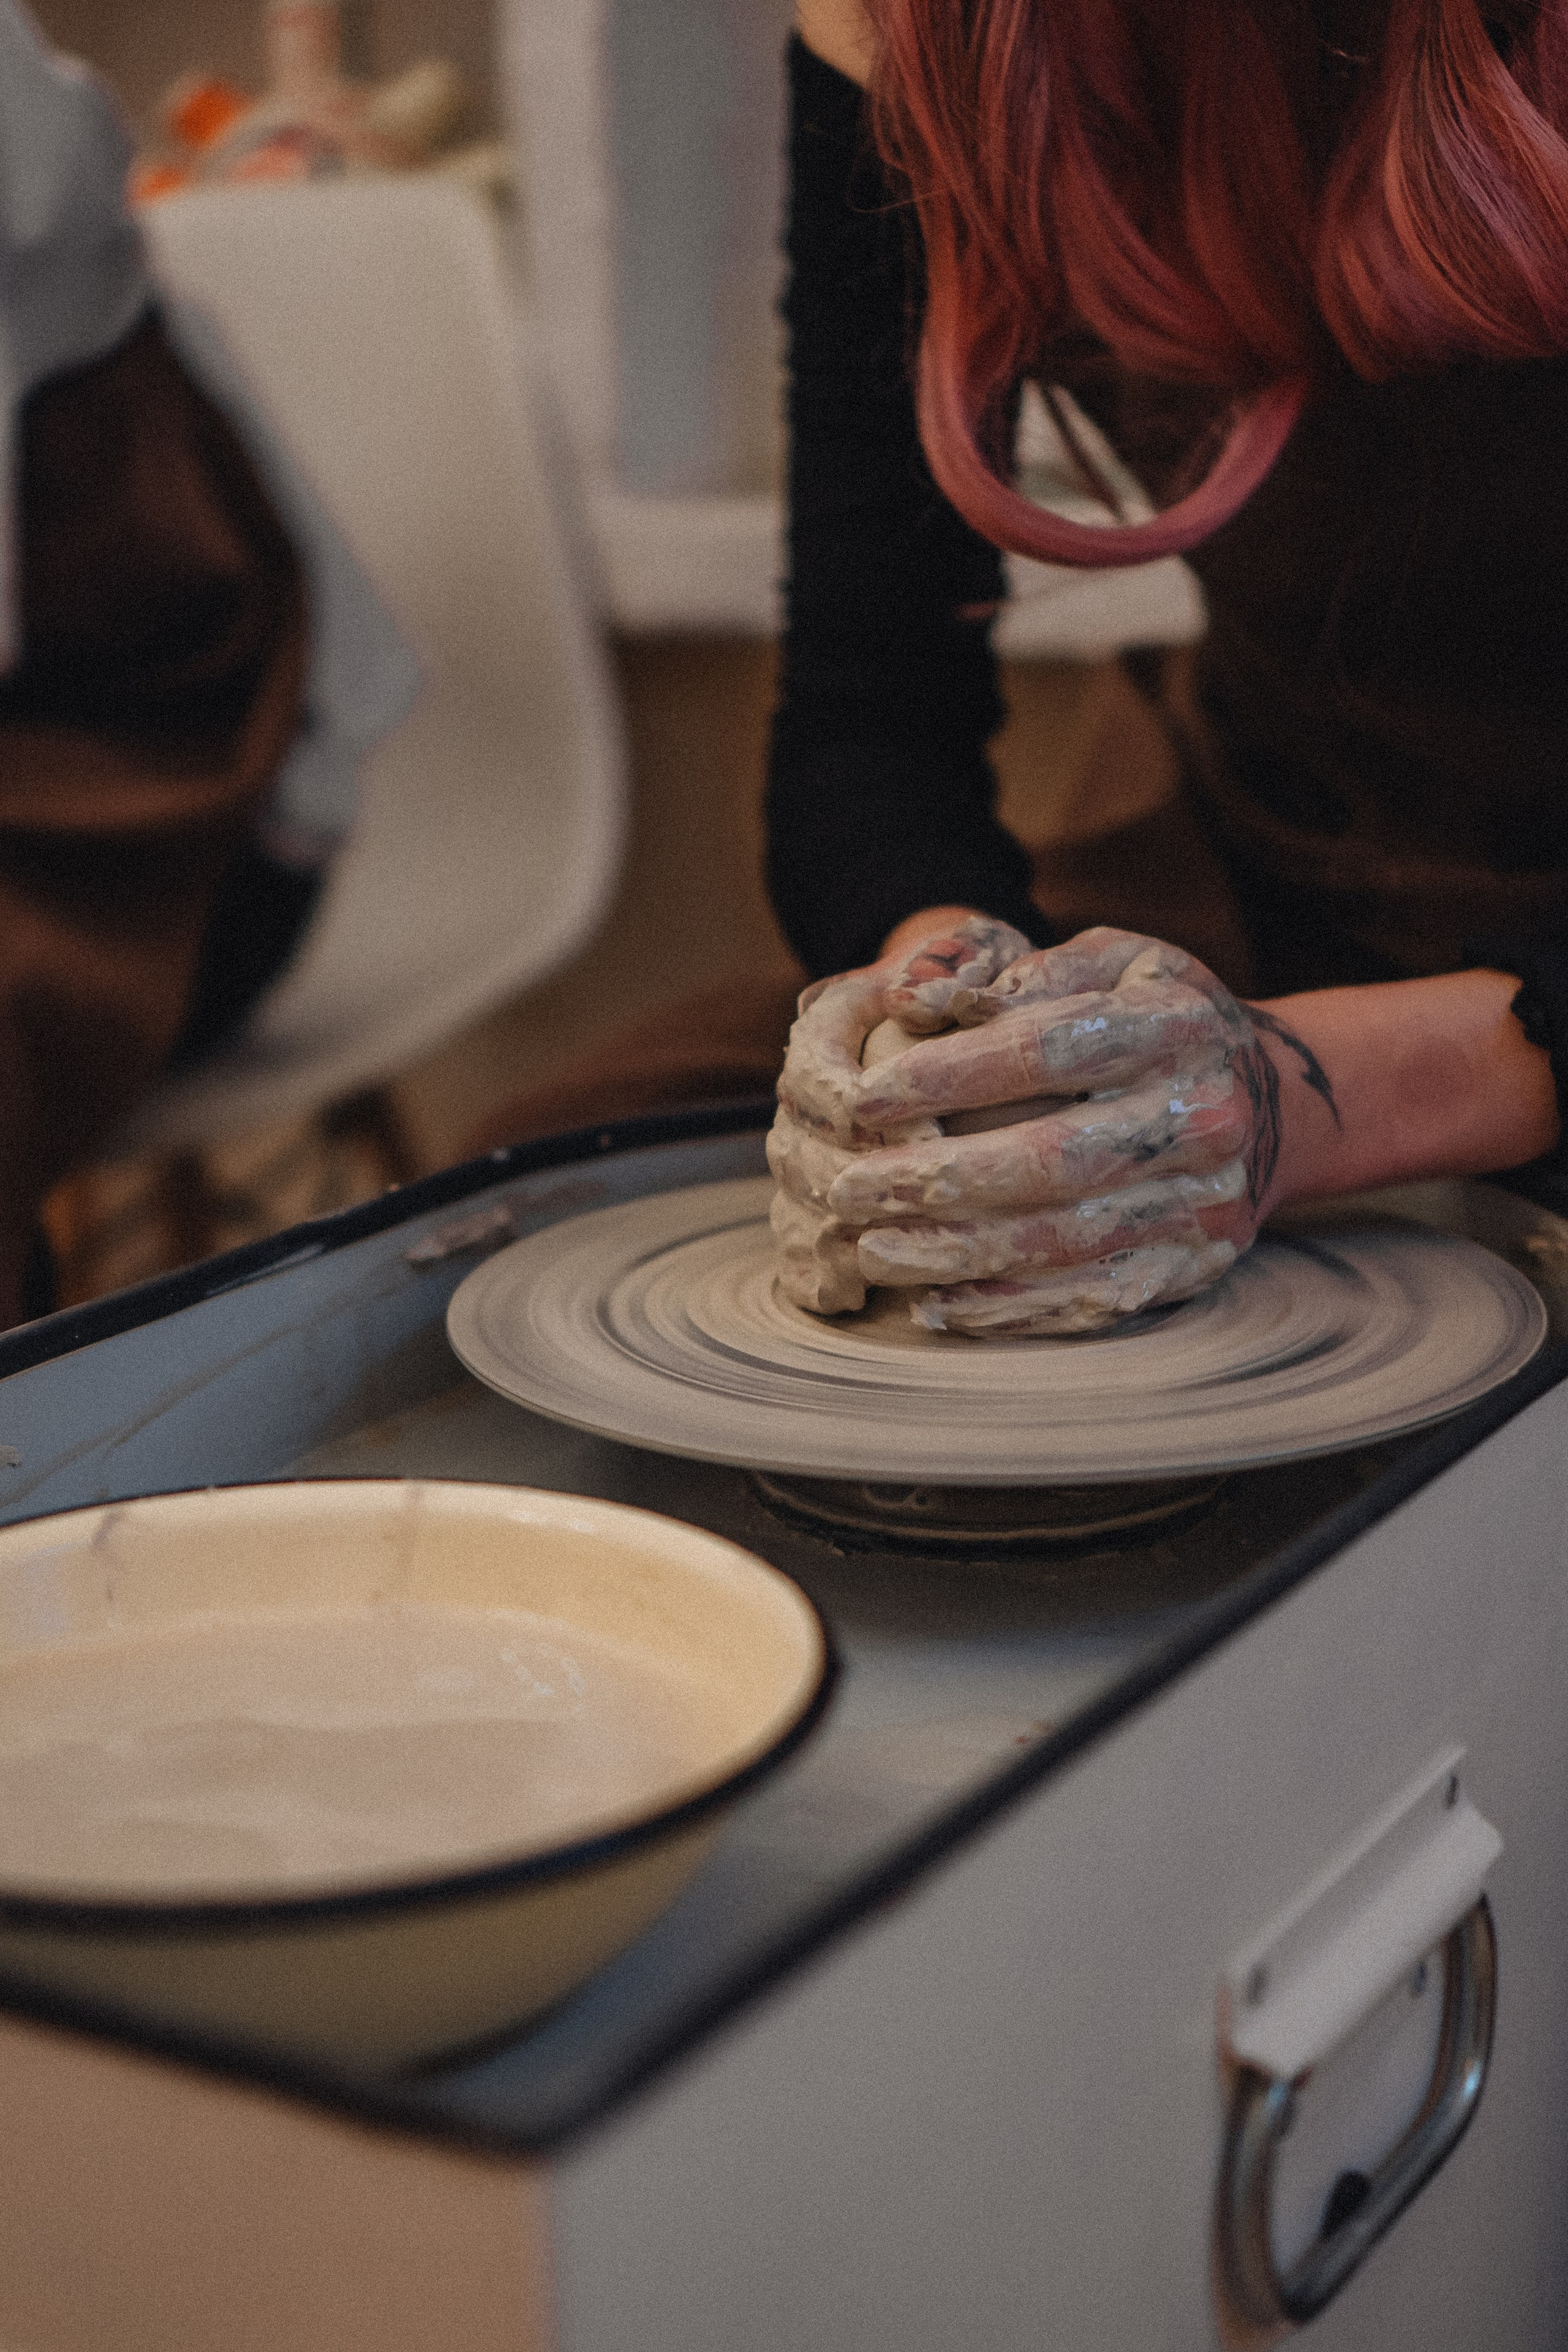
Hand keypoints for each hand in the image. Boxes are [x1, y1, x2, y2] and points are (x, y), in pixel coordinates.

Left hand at [791, 925, 1322, 1332]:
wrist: (1272, 1103)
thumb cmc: (1159, 1019)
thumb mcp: (1120, 961)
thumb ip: (1036, 971)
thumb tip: (933, 999)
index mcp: (1179, 1026)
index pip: (1049, 1050)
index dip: (950, 1076)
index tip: (865, 1098)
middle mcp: (1205, 1116)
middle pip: (1053, 1160)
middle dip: (939, 1180)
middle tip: (848, 1188)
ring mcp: (1207, 1200)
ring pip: (1066, 1242)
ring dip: (959, 1255)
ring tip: (874, 1250)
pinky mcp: (1197, 1265)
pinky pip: (1094, 1300)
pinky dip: (1011, 1309)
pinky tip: (938, 1305)